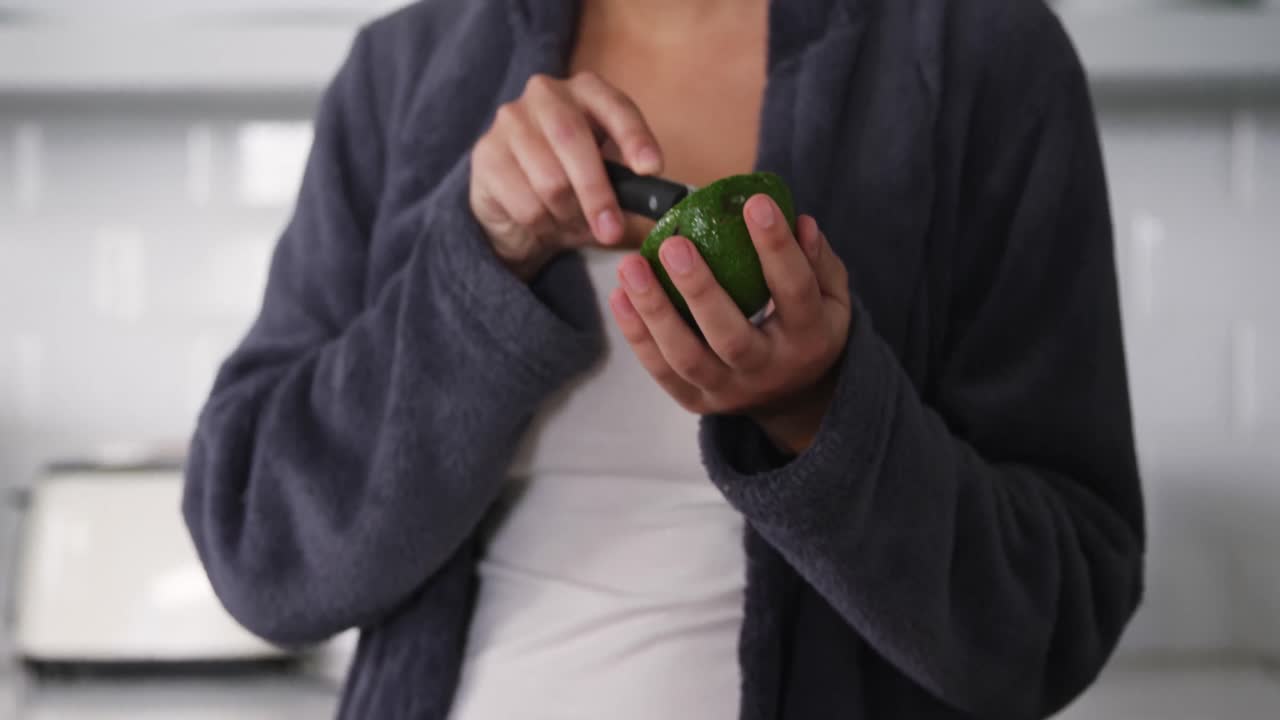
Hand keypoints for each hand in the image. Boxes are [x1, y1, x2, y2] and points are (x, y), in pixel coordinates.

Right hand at [469, 72, 662, 280]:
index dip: (635, 138)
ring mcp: (510, 121)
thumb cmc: (572, 191)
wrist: (514, 212)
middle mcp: (546, 94)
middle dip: (597, 194)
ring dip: (566, 214)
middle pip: (574, 142)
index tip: (651, 169)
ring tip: (570, 222)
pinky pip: (524, 201)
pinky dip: (541, 223)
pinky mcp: (485, 154)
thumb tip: (663, 211)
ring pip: (549, 179)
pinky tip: (542, 221)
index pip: (616, 107)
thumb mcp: (609, 188)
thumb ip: (633, 194)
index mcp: (587, 92)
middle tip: (610, 231)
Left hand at [610, 196, 851, 453]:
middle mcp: (768, 371)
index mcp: (809, 340)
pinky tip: (619, 295)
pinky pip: (660, 370)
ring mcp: (728, 391)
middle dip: (699, 289)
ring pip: (685, 358)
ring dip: (654, 311)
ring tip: (631, 266)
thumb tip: (800, 221)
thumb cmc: (808, 329)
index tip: (756, 203)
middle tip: (675, 243)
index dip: (777, 248)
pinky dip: (636, 334)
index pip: (795, 291)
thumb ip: (818, 260)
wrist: (793, 399)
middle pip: (730, 337)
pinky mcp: (695, 401)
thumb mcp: (831, 298)